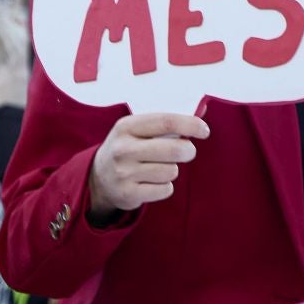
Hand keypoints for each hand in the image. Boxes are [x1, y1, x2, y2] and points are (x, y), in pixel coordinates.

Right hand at [87, 113, 210, 219]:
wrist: (98, 178)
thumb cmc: (128, 148)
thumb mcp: (137, 129)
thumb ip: (166, 122)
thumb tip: (203, 109)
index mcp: (126, 126)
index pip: (166, 122)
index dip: (190, 125)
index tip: (204, 130)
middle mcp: (123, 149)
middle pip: (173, 149)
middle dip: (188, 151)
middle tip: (188, 151)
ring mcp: (124, 173)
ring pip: (171, 171)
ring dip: (172, 170)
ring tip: (160, 168)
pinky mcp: (128, 194)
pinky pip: (165, 189)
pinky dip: (165, 186)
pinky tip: (153, 182)